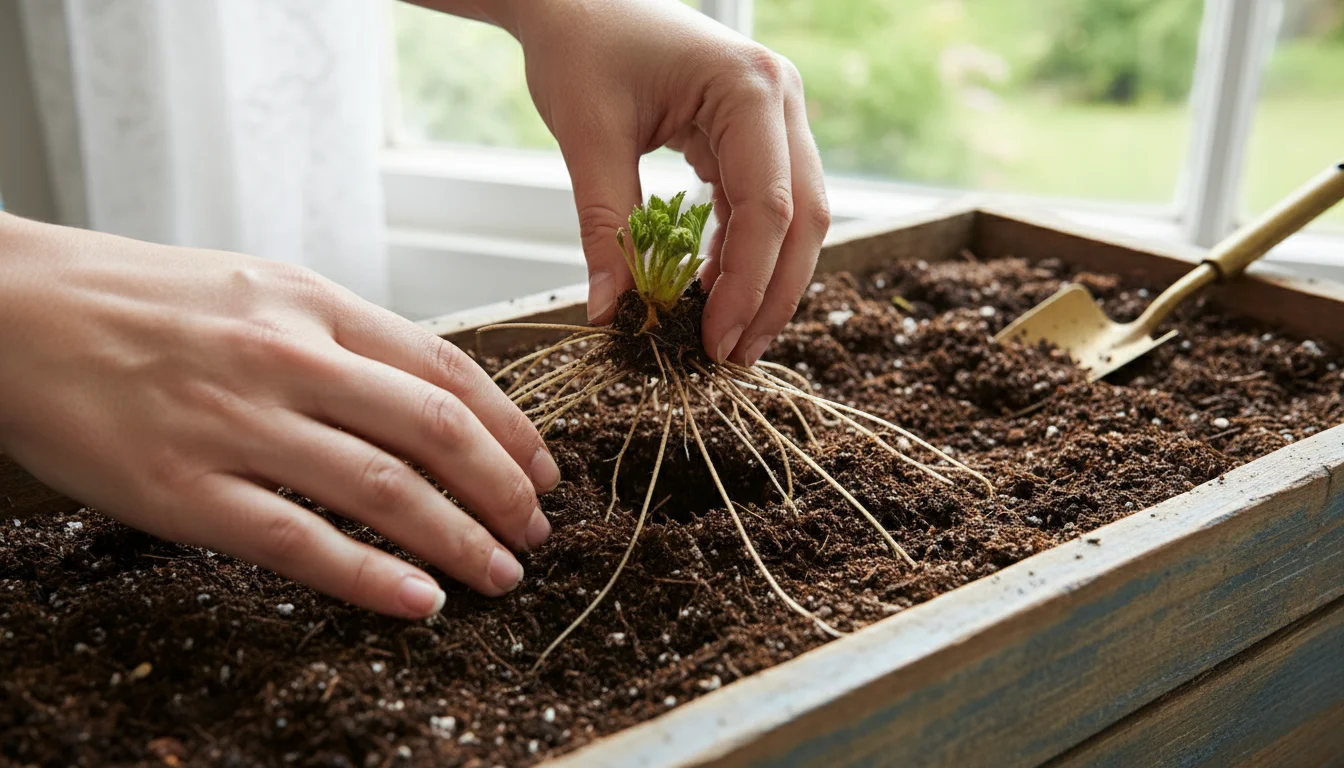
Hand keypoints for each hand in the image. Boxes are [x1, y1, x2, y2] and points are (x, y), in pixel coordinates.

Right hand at [0, 213, 558, 617]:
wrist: (12, 311)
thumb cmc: (142, 302)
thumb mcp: (260, 289)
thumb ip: (345, 339)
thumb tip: (432, 399)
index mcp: (313, 304)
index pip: (448, 370)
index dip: (513, 429)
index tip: (543, 470)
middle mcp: (287, 358)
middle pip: (435, 431)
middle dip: (504, 489)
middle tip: (538, 530)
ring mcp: (235, 425)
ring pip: (383, 490)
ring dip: (460, 539)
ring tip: (502, 573)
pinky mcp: (183, 491)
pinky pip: (299, 543)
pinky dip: (372, 577)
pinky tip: (422, 600)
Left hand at [510, 0, 829, 364]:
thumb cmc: (581, 45)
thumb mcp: (587, 136)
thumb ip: (605, 227)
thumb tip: (610, 314)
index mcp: (748, 88)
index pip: (769, 207)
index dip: (748, 285)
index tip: (715, 341)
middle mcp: (779, 98)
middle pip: (803, 217)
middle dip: (773, 294)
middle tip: (733, 355)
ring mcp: (774, 114)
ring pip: (794, 216)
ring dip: (764, 279)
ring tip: (725, 336)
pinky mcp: (754, 131)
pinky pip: (765, 203)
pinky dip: (743, 251)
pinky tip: (713, 291)